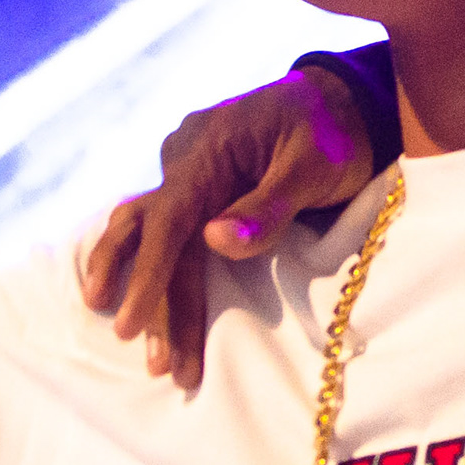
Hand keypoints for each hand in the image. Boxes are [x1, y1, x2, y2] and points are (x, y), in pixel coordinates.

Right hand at [79, 65, 382, 390]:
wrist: (343, 98)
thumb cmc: (335, 133)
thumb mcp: (314, 165)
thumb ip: (267, 206)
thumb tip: (213, 241)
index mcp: (209, 147)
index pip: (168, 219)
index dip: (150, 276)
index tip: (132, 324)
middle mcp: (185, 155)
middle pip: (155, 235)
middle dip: (152, 301)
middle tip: (157, 365)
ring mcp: (186, 166)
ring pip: (144, 227)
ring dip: (131, 279)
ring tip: (121, 331)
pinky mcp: (196, 181)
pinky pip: (161, 223)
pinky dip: (145, 259)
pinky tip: (127, 289)